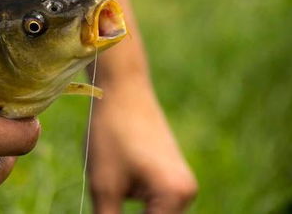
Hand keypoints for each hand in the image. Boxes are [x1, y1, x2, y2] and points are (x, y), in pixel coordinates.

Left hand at [88, 75, 196, 213]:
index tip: (108, 212)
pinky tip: (117, 193)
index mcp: (176, 197)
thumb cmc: (111, 133)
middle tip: (107, 207)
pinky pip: (156, 203)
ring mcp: (181, 182)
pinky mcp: (170, 174)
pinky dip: (137, 207)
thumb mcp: (104, 186)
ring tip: (111, 195)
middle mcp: (187, 193)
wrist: (122, 90)